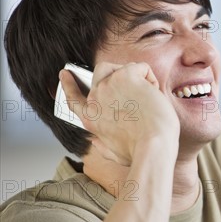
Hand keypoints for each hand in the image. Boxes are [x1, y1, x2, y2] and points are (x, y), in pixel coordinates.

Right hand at [60, 62, 179, 164]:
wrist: (152, 146)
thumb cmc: (139, 152)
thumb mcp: (114, 154)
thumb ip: (102, 146)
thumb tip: (95, 142)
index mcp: (91, 118)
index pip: (74, 97)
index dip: (68, 84)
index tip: (65, 74)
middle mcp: (95, 100)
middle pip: (101, 75)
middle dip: (120, 78)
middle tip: (137, 92)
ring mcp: (108, 85)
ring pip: (120, 67)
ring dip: (136, 77)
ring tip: (148, 98)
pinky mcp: (126, 76)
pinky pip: (141, 68)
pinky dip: (151, 79)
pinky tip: (155, 95)